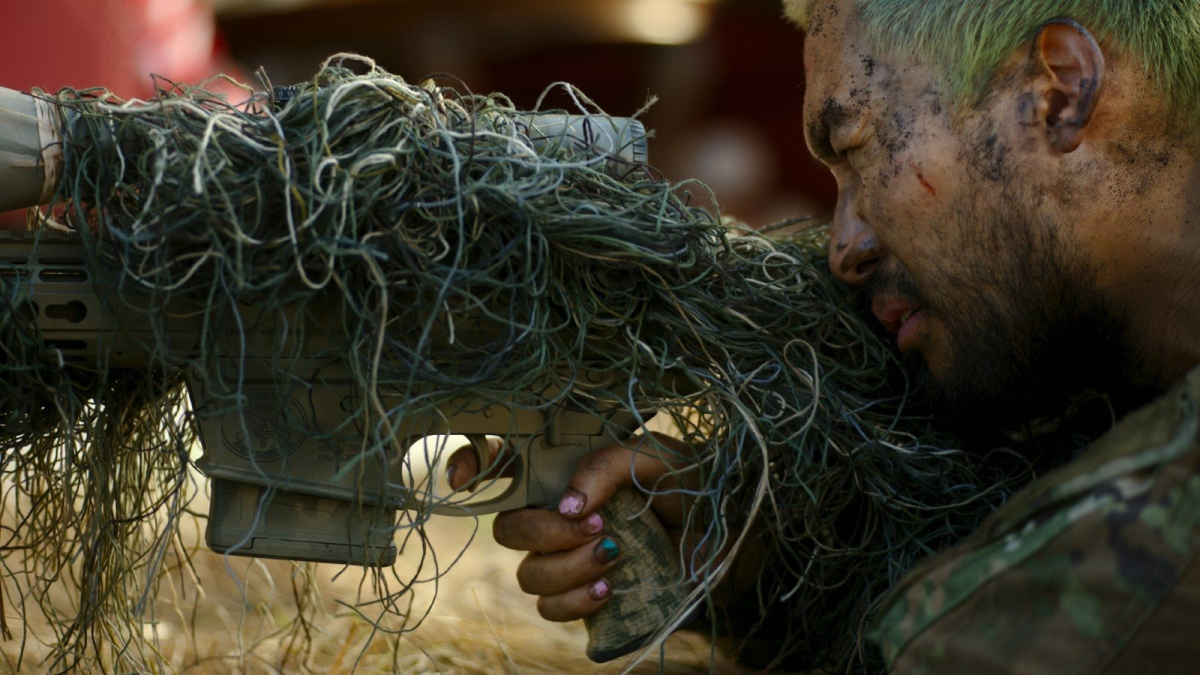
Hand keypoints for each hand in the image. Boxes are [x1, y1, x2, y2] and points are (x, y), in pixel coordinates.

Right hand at [446, 433, 691, 621]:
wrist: (732, 535)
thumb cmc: (692, 484)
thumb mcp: (655, 458)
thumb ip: (606, 466)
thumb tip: (566, 505)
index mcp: (568, 470)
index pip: (504, 463)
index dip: (473, 466)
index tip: (463, 481)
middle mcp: (560, 513)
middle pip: (508, 528)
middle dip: (544, 531)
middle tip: (595, 525)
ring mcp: (569, 557)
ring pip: (528, 574)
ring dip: (567, 568)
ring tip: (615, 555)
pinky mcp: (587, 596)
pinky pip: (551, 610)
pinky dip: (575, 601)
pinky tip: (610, 587)